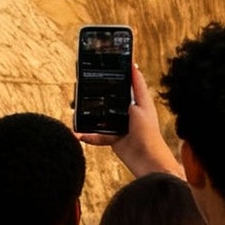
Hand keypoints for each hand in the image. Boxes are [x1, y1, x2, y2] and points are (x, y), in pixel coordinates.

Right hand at [76, 64, 182, 178]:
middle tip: (81, 88)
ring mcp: (120, 126)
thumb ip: (137, 89)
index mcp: (138, 103)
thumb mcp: (142, 107)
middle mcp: (128, 113)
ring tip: (76, 109)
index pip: (127, 84)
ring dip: (88, 114)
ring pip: (101, 117)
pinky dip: (89, 135)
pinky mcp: (113, 139)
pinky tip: (79, 133)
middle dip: (96, 95)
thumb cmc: (149, 133)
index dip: (118, 74)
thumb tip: (134, 67)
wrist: (147, 161)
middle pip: (109, 100)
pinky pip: (98, 135)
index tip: (106, 63)